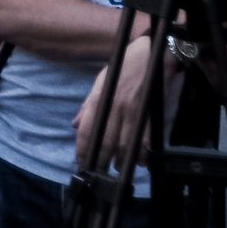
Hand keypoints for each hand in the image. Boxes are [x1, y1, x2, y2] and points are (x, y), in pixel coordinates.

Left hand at [76, 21, 160, 161]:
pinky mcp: (149, 112)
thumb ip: (88, 105)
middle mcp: (113, 106)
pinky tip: (141, 162)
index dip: (83, 148)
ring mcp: (132, 110)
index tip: (82, 161)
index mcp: (98, 98)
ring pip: (124, 142)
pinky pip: (144, 138)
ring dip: (122, 160)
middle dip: (101, 159)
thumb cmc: (123, 67)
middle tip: (99, 173)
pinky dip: (142, 153)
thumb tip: (75, 124)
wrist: (151, 54)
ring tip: (119, 169)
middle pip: (105, 139)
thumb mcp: (100, 82)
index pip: (86, 128)